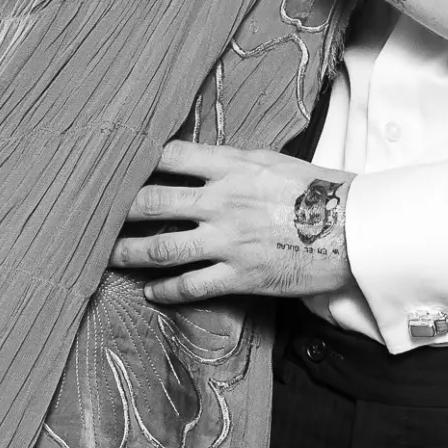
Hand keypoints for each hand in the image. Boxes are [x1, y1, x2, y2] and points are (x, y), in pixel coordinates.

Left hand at [110, 142, 356, 304]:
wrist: (352, 230)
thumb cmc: (316, 190)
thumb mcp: (272, 161)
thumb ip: (231, 162)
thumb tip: (197, 161)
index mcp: (231, 167)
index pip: (169, 157)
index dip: (138, 161)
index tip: (116, 167)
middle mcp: (222, 202)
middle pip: (153, 202)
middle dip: (119, 210)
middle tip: (96, 216)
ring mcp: (227, 241)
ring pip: (162, 248)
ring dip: (129, 253)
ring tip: (108, 256)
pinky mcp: (238, 276)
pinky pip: (190, 285)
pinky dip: (164, 290)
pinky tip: (150, 291)